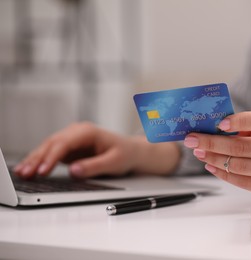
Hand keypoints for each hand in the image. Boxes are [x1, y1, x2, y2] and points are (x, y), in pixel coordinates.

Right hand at [13, 122, 141, 178]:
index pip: (65, 143)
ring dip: (35, 160)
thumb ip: (94, 166)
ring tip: (22, 173)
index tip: (43, 171)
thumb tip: (74, 170)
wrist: (131, 152)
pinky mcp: (69, 148)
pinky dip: (40, 161)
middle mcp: (77, 132)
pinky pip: (51, 153)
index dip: (52, 157)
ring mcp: (71, 139)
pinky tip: (29, 169)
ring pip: (48, 147)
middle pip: (52, 144)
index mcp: (88, 132)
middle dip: (37, 159)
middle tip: (25, 173)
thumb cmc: (125, 154)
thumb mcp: (114, 162)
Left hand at [184, 110, 250, 195]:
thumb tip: (209, 129)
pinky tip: (210, 165)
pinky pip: (241, 181)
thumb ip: (241, 126)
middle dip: (212, 143)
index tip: (219, 123)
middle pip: (242, 146)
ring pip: (238, 165)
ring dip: (213, 158)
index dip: (240, 121)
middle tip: (192, 139)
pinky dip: (221, 173)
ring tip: (198, 153)